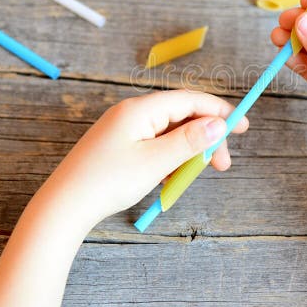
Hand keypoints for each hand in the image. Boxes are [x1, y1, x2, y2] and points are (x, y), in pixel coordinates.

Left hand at [44, 90, 248, 227]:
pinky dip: (170, 159)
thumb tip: (218, 123)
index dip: (219, 111)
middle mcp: (131, 113)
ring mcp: (123, 130)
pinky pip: (154, 145)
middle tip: (222, 165)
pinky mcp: (118, 147)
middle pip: (181, 116)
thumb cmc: (107, 182)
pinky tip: (171, 178)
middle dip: (205, 138)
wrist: (63, 207)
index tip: (242, 127)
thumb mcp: (156, 162)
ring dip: (188, 151)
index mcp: (140, 109)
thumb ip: (190, 141)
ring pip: (169, 133)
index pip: (189, 99)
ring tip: (193, 176)